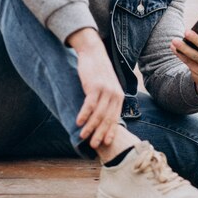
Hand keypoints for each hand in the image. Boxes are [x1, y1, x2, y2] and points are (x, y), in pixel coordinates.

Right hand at [67, 28, 123, 149]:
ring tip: (83, 136)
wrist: (93, 52)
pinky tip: (78, 122)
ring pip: (99, 114)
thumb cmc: (97, 71)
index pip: (115, 118)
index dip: (110, 131)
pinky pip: (90, 104)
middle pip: (108, 119)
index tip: (106, 143)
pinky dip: (84, 115)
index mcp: (119, 96)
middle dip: (100, 134)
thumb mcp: (106, 86)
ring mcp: (106, 90)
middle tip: (93, 145)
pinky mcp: (95, 86)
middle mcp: (115, 94)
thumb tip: (100, 117)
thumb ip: (106, 100)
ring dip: (90, 127)